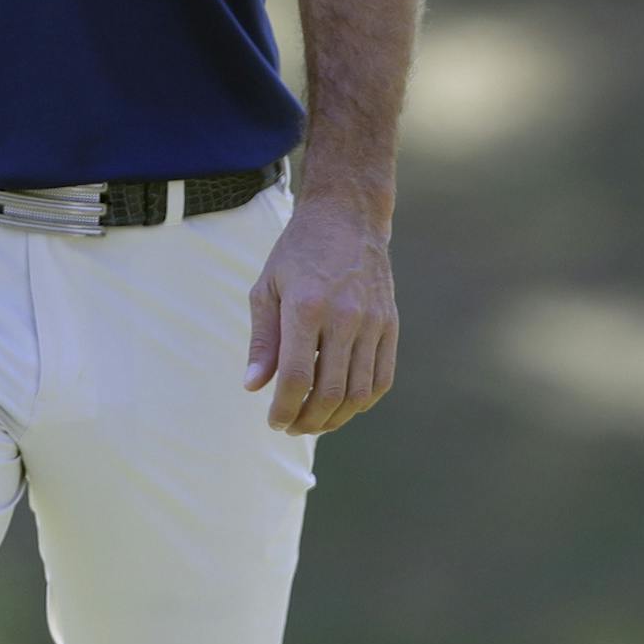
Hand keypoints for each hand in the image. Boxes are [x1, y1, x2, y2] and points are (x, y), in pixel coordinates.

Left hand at [244, 197, 397, 435]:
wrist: (347, 217)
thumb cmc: (298, 252)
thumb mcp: (267, 287)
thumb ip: (262, 341)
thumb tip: (253, 388)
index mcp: (306, 307)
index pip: (296, 377)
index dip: (283, 408)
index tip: (274, 420)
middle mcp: (344, 317)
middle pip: (329, 393)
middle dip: (307, 421)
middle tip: (292, 426)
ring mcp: (373, 322)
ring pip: (358, 393)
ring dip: (335, 419)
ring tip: (315, 422)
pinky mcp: (390, 324)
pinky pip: (382, 378)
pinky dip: (363, 401)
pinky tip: (344, 405)